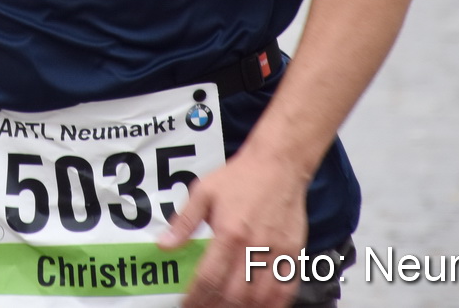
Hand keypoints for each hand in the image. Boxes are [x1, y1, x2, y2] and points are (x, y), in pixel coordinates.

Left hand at [160, 148, 310, 307]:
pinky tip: (258, 307)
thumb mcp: (203, 192)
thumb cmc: (240, 178)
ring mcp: (277, 254)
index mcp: (229, 233)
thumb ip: (183, 222)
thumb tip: (164, 245)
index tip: (187, 305)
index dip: (196, 298)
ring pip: (261, 299)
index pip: (209, 278)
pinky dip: (272, 306)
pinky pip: (286, 292)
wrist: (278, 165)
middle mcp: (254, 248)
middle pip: (234, 295)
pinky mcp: (294, 255)